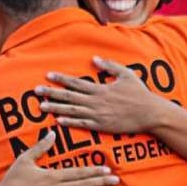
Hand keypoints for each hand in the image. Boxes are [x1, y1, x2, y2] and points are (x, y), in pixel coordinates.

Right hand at [0, 132, 118, 185]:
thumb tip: (52, 133)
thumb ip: (40, 147)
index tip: (107, 169)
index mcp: (53, 176)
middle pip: (84, 184)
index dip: (94, 171)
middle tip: (116, 180)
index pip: (79, 172)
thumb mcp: (25, 160)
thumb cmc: (13, 180)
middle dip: (101, 182)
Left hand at [35, 56, 172, 132]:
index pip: (76, 83)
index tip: (48, 75)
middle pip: (69, 97)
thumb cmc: (140, 93)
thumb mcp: (126, 74)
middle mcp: (96, 101)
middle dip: (51, 93)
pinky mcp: (101, 126)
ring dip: (55, 109)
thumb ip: (109, 66)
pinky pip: (82, 124)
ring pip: (72, 111)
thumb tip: (94, 59)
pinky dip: (69, 122)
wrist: (150, 114)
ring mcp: (98, 115)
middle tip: (36, 91)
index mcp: (100, 89)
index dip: (61, 79)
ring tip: (41, 107)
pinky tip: (58, 121)